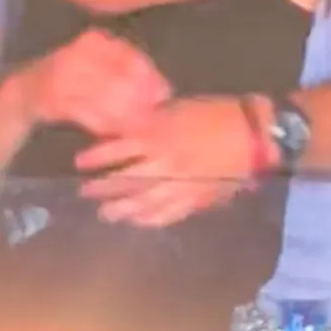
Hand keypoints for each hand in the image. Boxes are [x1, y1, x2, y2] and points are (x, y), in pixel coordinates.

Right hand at [24, 28, 170, 135]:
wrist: (26, 89)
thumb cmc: (73, 78)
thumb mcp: (102, 66)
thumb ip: (132, 74)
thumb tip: (166, 92)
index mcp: (95, 40)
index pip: (132, 58)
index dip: (151, 80)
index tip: (163, 98)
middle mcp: (78, 53)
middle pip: (120, 80)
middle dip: (139, 103)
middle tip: (150, 120)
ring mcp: (63, 76)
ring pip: (105, 99)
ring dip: (123, 118)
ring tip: (135, 130)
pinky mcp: (52, 99)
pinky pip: (86, 114)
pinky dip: (102, 125)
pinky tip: (111, 133)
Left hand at [75, 96, 256, 226]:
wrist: (251, 135)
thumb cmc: (214, 114)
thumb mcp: (175, 109)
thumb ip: (150, 122)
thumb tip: (126, 129)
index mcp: (157, 136)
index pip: (116, 149)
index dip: (96, 157)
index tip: (79, 162)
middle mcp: (164, 163)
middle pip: (125, 180)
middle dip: (102, 188)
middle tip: (84, 192)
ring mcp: (180, 185)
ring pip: (143, 201)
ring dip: (120, 208)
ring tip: (104, 213)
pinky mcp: (196, 199)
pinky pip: (167, 214)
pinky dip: (149, 219)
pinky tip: (136, 221)